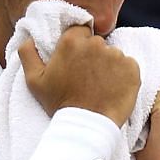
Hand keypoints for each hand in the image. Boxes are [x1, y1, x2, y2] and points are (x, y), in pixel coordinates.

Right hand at [19, 24, 140, 125]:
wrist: (87, 127)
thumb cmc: (60, 104)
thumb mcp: (34, 81)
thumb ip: (28, 54)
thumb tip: (29, 39)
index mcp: (72, 41)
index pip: (79, 32)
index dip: (78, 46)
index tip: (77, 61)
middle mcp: (96, 44)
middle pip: (97, 43)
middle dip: (93, 56)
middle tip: (88, 78)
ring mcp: (116, 56)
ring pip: (113, 54)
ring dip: (109, 66)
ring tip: (101, 86)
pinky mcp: (132, 69)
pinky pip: (129, 65)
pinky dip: (124, 75)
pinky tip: (114, 89)